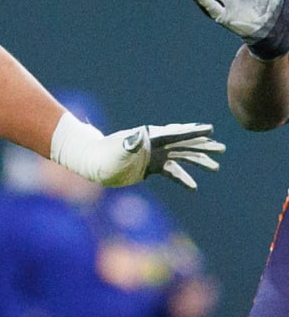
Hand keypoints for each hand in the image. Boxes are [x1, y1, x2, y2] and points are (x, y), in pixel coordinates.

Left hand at [51, 113, 223, 189]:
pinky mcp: (151, 167)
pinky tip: (194, 187)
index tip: (210, 129)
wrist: (94, 163)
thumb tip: (137, 136)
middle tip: (222, 149)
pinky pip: (172, 171)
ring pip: (182, 157)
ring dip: (198, 161)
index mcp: (150, 137)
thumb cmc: (104, 155)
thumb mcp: (116, 150)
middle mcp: (155, 144)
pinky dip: (183, 178)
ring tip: (216, 167)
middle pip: (184, 143)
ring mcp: (155, 155)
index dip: (193, 132)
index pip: (176, 134)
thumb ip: (128, 144)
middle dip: (203, 146)